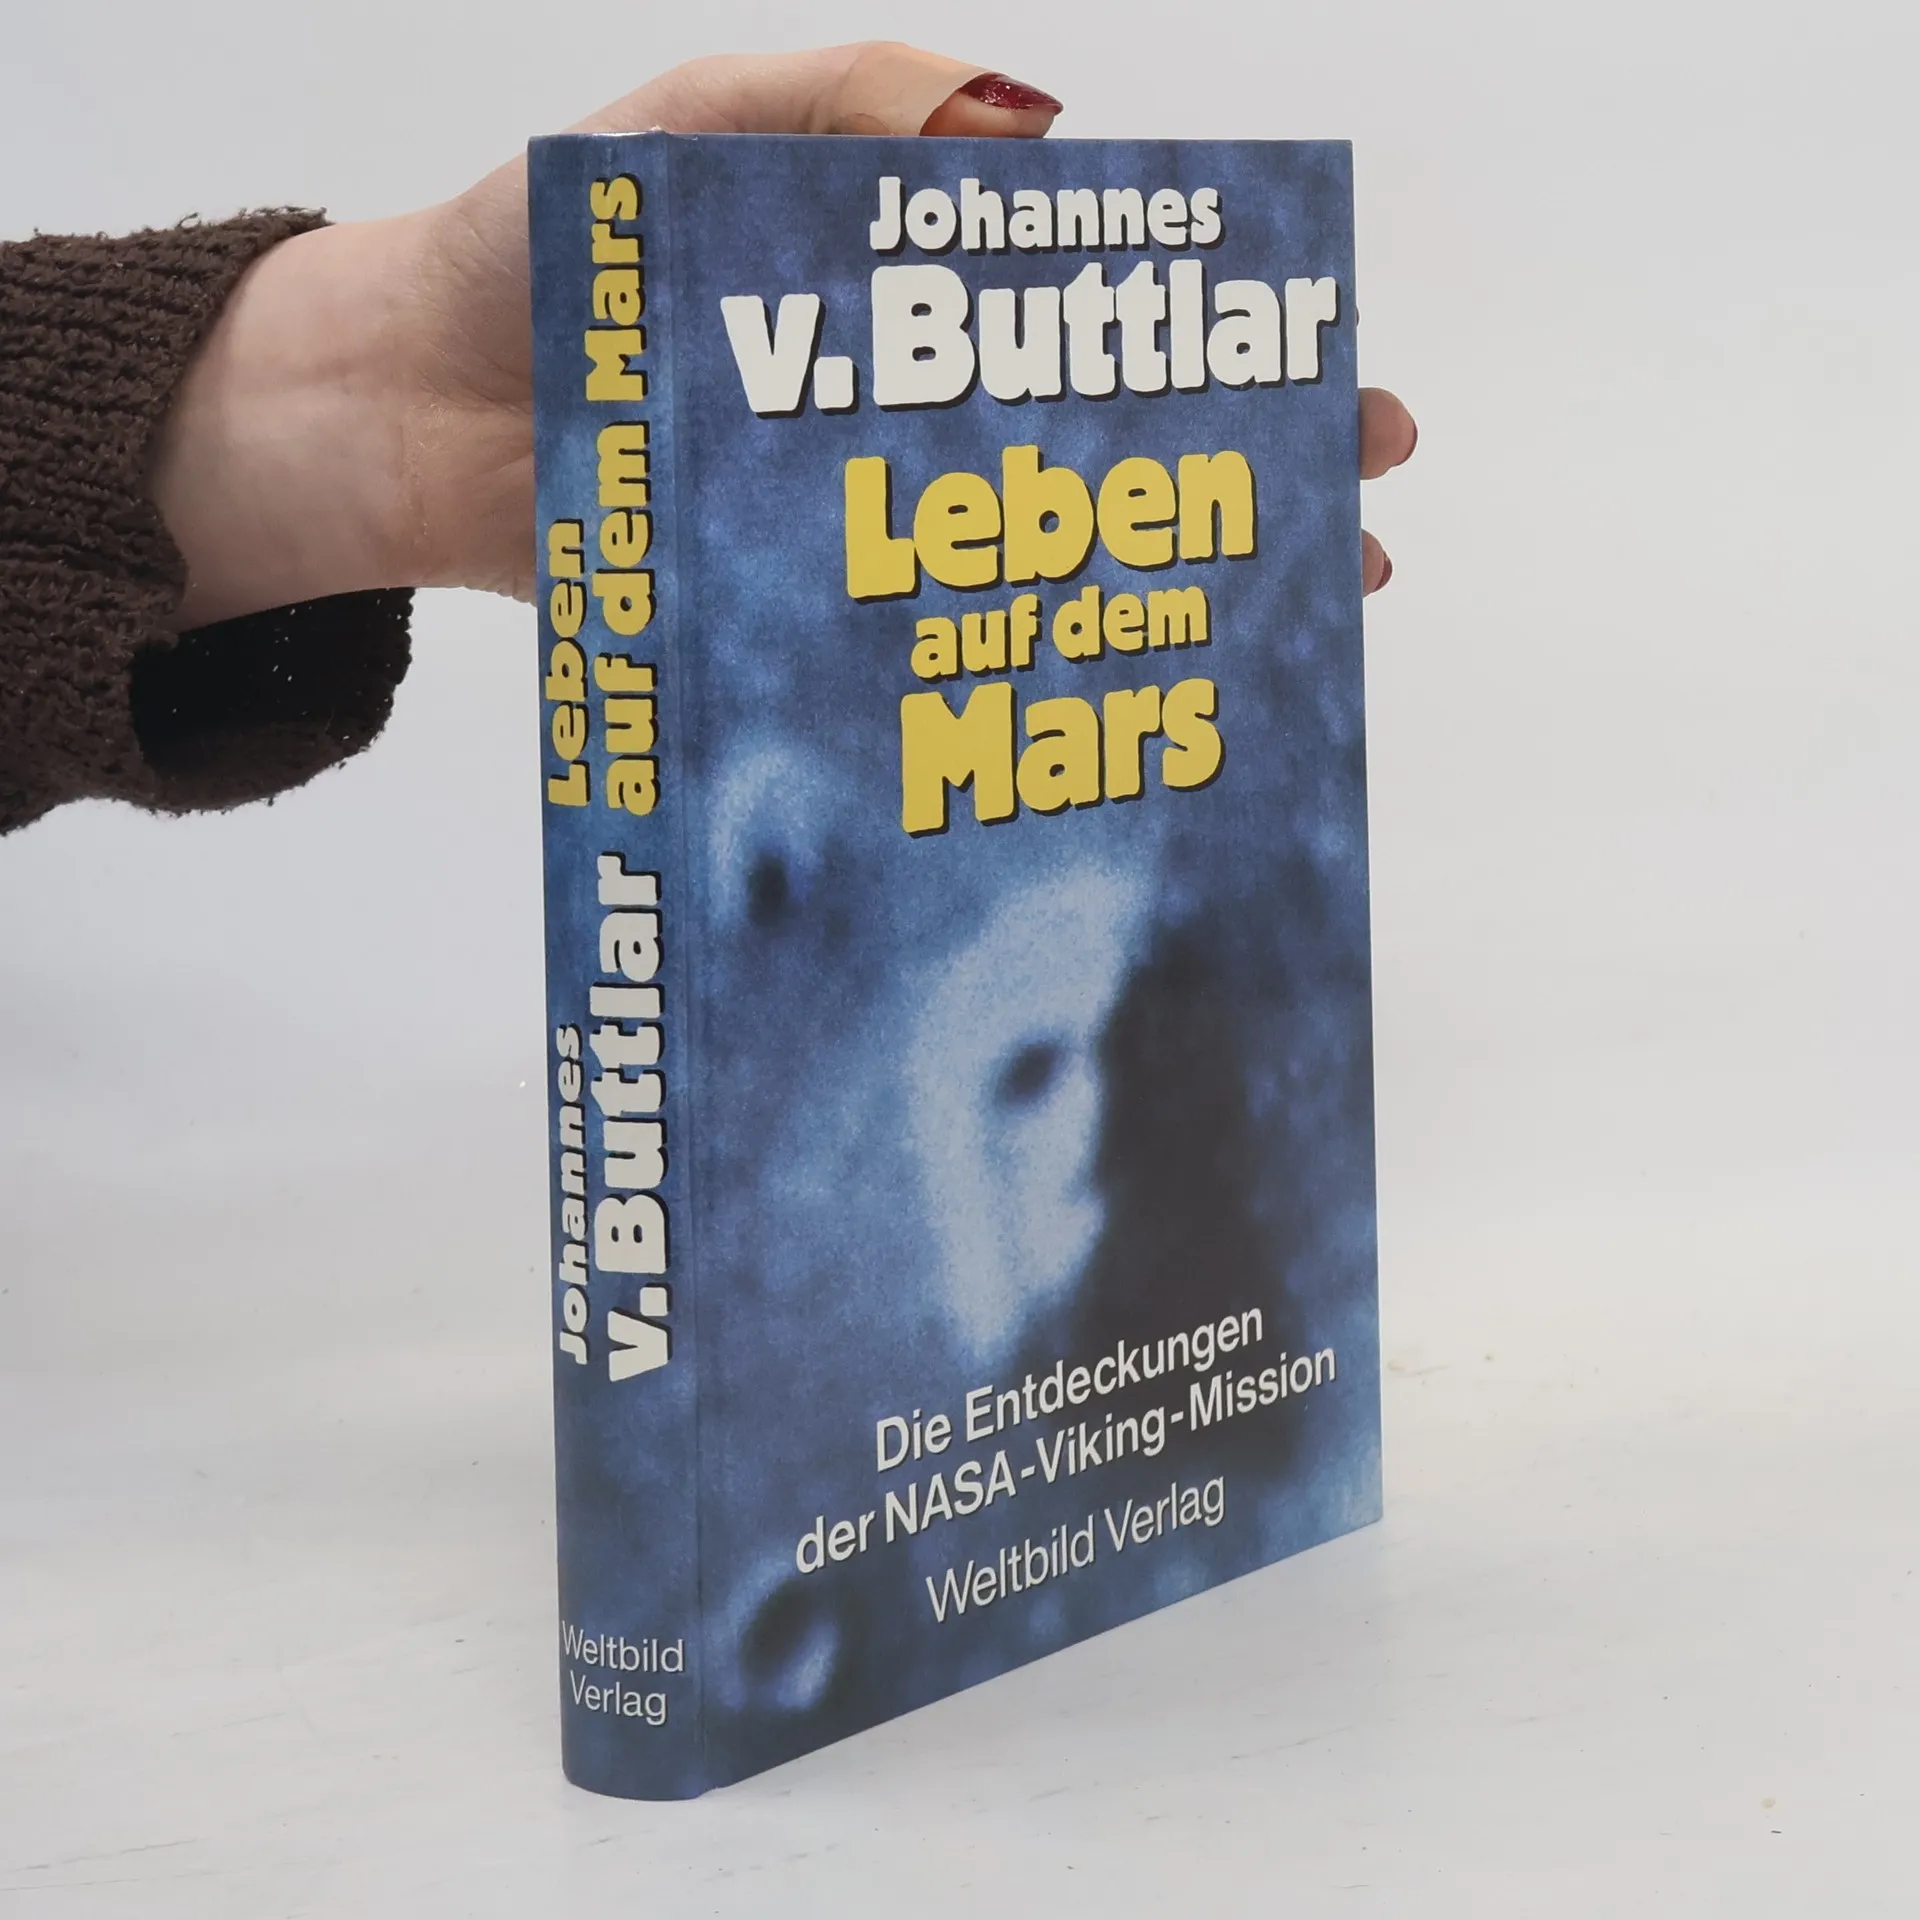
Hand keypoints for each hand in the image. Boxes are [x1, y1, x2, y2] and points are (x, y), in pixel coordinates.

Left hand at [149, 44, 1413, 628]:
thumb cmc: (531, 243)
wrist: (389, 402)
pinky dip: (989, 697)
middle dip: (1230, 496)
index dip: (1221, 360)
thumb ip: (843, 102)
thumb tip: (1032, 133)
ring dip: (1144, 611)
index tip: (1334, 387)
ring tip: (1259, 650)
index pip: (1098, 329)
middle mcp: (895, 424)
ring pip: (1026, 576)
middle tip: (1347, 534)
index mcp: (898, 302)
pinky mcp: (781, 632)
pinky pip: (904, 665)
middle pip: (1093, 463)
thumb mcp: (687, 124)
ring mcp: (848, 536)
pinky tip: (1076, 728)